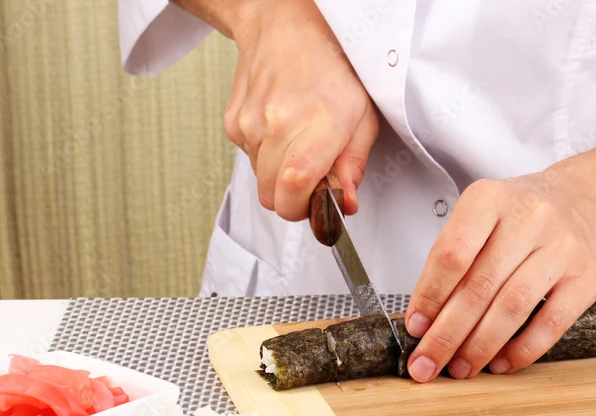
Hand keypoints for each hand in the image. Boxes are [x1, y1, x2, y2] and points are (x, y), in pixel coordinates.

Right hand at [222, 0, 377, 218]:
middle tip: (315, 179)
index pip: (295, 189)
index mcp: (317, 124)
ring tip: (299, 143)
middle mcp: (277, 125)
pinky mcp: (233, 123)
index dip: (307, 209)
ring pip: (262, 183)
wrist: (284, 25)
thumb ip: (353, 165)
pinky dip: (267, 157)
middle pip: (274, 199)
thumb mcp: (363, 115)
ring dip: (281, 176)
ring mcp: (250, 124)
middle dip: (296, 199)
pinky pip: (250, 161)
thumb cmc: (331, 66)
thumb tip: (346, 203)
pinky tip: (281, 130)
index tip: (322, 205)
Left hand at [402, 168, 595, 381]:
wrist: (585, 202)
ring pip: (513, 307)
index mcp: (490, 199)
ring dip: (481, 346)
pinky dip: (521, 350)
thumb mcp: (481, 218)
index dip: (429, 296)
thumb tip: (426, 322)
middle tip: (427, 363)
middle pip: (479, 286)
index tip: (415, 328)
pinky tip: (500, 363)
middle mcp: (528, 218)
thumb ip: (454, 261)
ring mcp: (561, 248)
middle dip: (447, 333)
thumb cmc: (521, 218)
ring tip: (461, 368)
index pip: (452, 253)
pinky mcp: (586, 279)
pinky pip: (551, 324)